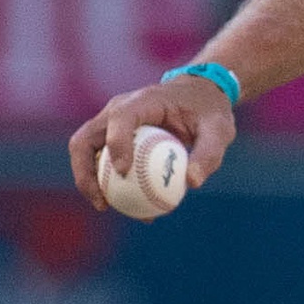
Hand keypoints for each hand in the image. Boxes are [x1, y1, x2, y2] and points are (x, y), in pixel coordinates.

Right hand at [70, 74, 235, 208]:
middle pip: (85, 138)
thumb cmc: (209, 111)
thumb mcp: (219, 130)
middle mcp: (118, 109)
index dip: (116, 144)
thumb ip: (208, 154)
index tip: (123, 172)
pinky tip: (129, 207)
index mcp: (142, 100)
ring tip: (107, 207)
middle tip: (102, 202)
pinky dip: (107, 183)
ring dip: (89, 181)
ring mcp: (110, 122)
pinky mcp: (113, 136)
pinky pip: (101, 161)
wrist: (199, 96)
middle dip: (84, 172)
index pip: (119, 119)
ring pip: (86, 152)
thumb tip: (192, 183)